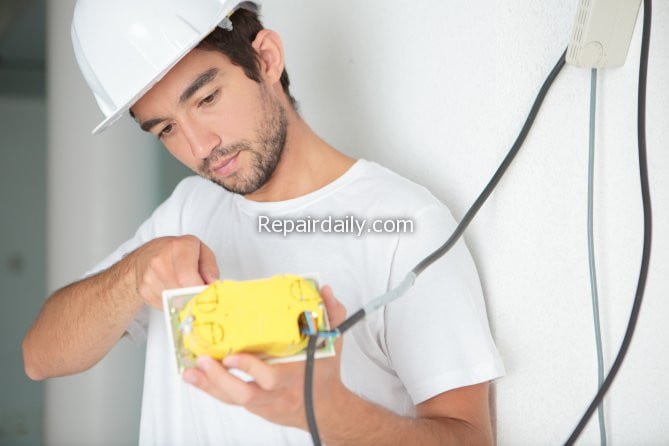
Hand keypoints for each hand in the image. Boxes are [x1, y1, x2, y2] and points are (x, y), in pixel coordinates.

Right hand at [128, 235, 218, 308]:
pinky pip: (165, 305)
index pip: (190, 277)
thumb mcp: (199, 249)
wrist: (144, 257)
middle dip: (195, 297)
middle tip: (201, 296)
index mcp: (178, 247)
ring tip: (187, 292)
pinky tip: (174, 293)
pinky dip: (174, 304)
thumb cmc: (174, 252)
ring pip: (174, 301)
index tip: (208, 294)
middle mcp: (161, 261)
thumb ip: (210, 266)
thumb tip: (213, 283)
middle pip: (183, 292)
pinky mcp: (144, 290)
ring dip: (185, 302)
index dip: (202, 290)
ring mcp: (150, 277)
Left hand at [183, 285, 350, 429]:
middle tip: (203, 361)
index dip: (250, 368)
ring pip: (233, 398)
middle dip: (221, 379)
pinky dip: (212, 389)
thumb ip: (331, 315)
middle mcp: (276, 394)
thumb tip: (325, 291)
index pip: (270, 377)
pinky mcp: (255, 406)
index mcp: (294, 377)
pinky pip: (230, 400)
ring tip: (191, 370)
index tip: (231, 356)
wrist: (324, 410)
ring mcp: (264, 402)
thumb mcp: (332, 343)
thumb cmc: (324, 375)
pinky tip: (196, 378)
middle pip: (245, 393)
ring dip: (210, 384)